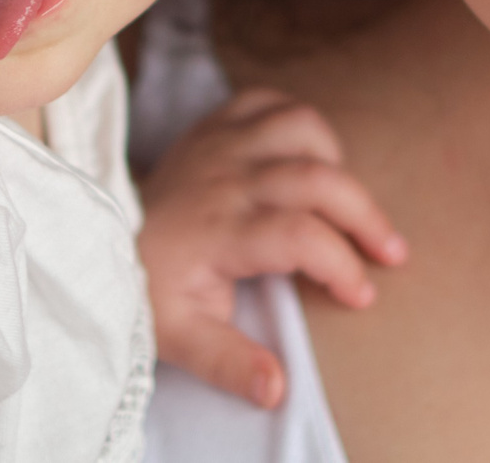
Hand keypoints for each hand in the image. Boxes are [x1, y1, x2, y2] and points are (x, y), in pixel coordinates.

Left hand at [138, 86, 408, 407]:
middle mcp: (226, 178)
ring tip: (345, 205)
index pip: (300, 236)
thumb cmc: (144, 287)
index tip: (360, 295)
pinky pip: (272, 101)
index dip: (341, 264)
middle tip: (390, 252)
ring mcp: (221, 143)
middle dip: (365, 215)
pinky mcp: (215, 124)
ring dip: (337, 163)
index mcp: (219, 231)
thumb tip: (278, 389)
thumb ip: (229, 363)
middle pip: (317, 177)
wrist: (99, 237)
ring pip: (302, 126)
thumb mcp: (179, 337)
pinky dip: (302, 124)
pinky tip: (310, 159)